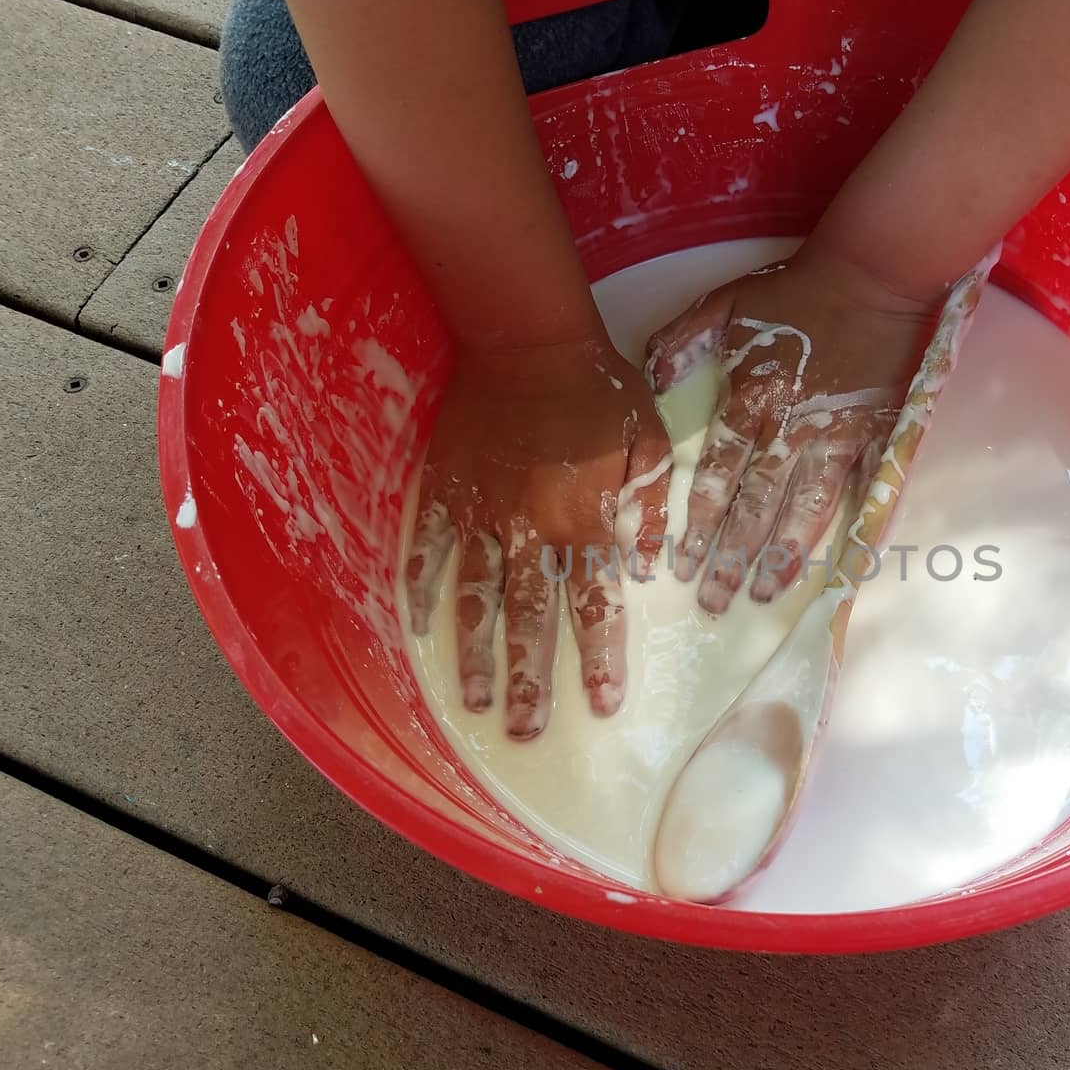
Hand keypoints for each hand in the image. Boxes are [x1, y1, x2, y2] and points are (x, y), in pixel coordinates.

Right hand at [405, 333, 670, 736]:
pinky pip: (427, 547)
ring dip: (473, 653)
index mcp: (585, 518)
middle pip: (529, 617)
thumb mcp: (651, 440)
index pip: (594, 602)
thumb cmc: (599, 387)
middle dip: (527, 679)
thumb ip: (654, 507)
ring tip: (470, 702)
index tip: (601, 704)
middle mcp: (530, 528)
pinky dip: (419, 586)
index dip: (598, 656)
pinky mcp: (444, 490)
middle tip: (524, 732)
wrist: (527, 337)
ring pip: (475, 596)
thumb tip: (652, 566)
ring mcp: (481, 512)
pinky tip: (416, 627)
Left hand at [644, 247, 941, 613]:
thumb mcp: (726, 301)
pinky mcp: (877, 434)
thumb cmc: (797, 290)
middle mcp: (791, 426)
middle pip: (757, 504)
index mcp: (752, 397)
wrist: (873, 273)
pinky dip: (851, 527)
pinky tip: (839, 563)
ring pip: (805, 507)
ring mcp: (837, 435)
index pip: (720, 473)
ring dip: (783, 554)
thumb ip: (682, 339)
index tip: (682, 564)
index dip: (700, 522)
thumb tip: (652, 380)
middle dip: (733, 557)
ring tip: (765, 593)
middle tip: (714, 602)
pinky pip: (863, 490)